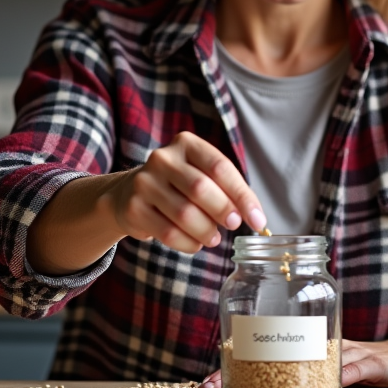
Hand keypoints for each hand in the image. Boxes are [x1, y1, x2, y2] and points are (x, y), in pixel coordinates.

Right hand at [104, 132, 265, 254]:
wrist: (130, 192)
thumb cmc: (179, 185)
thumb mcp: (202, 175)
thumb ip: (227, 190)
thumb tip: (256, 218)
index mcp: (186, 144)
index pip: (220, 167)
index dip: (242, 196)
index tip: (258, 221)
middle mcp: (162, 158)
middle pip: (201, 188)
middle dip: (223, 211)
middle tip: (233, 225)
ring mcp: (144, 182)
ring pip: (184, 214)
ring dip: (206, 231)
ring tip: (214, 237)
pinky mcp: (134, 208)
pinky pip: (168, 232)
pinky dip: (188, 244)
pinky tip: (196, 243)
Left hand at [196, 337, 387, 387]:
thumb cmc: (363, 367)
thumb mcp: (326, 375)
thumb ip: (303, 380)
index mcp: (309, 347)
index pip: (268, 355)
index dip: (236, 366)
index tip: (206, 383)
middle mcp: (323, 344)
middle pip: (278, 355)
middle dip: (242, 370)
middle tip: (212, 385)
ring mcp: (348, 352)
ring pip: (311, 359)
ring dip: (282, 374)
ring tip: (253, 384)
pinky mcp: (373, 362)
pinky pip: (355, 368)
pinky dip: (343, 374)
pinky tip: (328, 383)